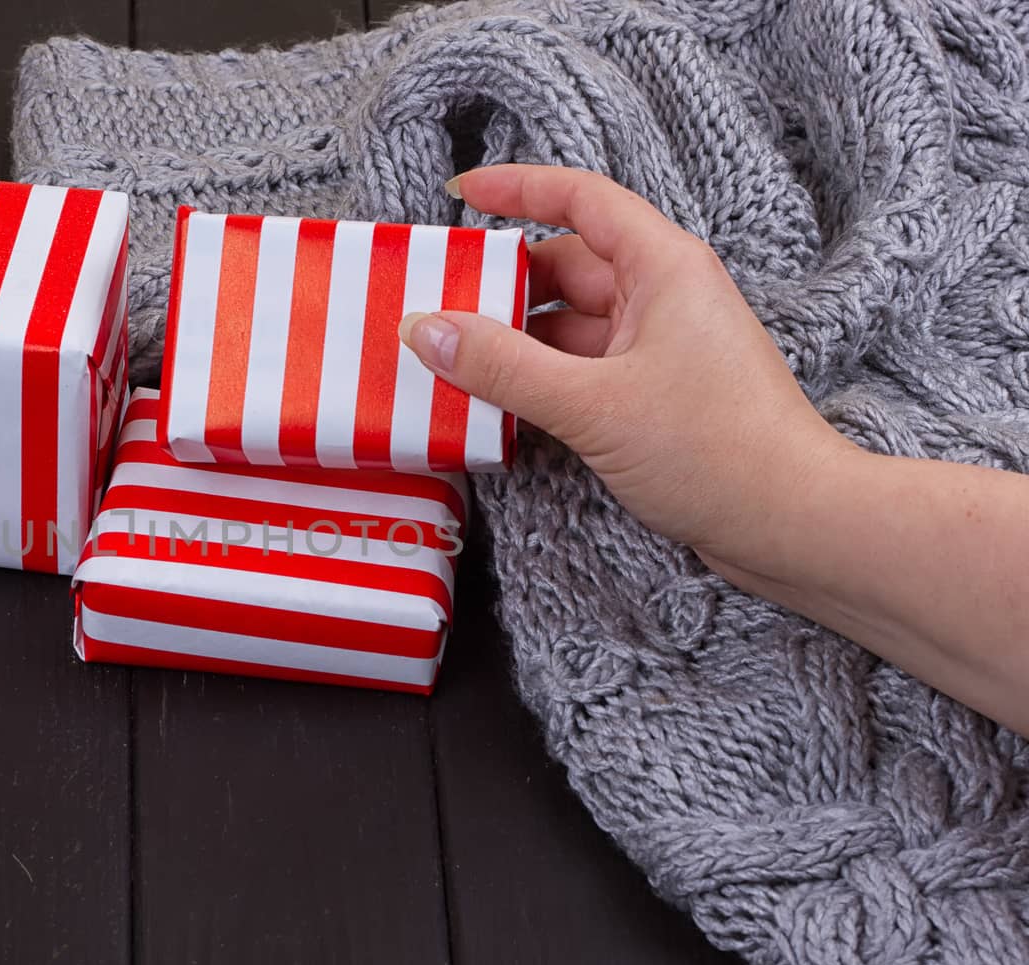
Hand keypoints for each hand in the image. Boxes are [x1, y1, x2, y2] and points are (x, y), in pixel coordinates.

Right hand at [399, 164, 856, 583]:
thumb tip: (424, 329)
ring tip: (448, 362)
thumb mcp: (591, 404)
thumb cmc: (713, 451)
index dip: (518, 188)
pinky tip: (495, 405)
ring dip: (514, 342)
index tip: (459, 192)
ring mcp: (662, 348)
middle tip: (433, 304)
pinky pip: (582, 370)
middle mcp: (664, 297)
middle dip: (499, 285)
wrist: (792, 523)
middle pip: (565, 268)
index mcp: (662, 268)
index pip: (581, 199)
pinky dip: (539, 381)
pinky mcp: (658, 396)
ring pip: (569, 326)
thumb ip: (501, 366)